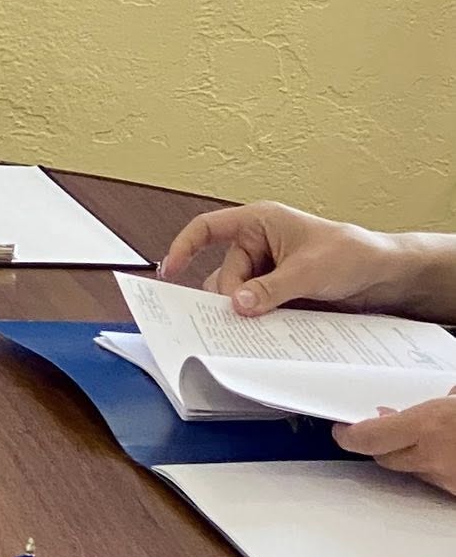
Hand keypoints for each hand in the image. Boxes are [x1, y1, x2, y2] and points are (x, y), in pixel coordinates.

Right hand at [159, 202, 407, 314]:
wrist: (386, 277)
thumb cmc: (349, 255)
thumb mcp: (308, 272)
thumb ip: (270, 289)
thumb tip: (237, 305)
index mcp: (258, 222)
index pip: (209, 229)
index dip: (185, 246)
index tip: (170, 271)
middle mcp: (259, 244)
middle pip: (225, 272)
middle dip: (227, 296)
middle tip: (230, 321)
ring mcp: (269, 269)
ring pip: (240, 292)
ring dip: (243, 310)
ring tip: (244, 331)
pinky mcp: (281, 292)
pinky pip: (258, 305)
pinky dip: (258, 319)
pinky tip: (261, 334)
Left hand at [334, 394, 455, 494]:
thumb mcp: (454, 400)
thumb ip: (423, 407)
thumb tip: (393, 414)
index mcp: (426, 427)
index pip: (369, 438)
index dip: (349, 436)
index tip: (340, 430)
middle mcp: (433, 459)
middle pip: (386, 458)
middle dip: (380, 444)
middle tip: (383, 428)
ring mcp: (448, 482)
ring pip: (413, 472)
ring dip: (410, 458)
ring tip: (429, 439)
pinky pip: (437, 483)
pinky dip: (436, 470)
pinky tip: (447, 455)